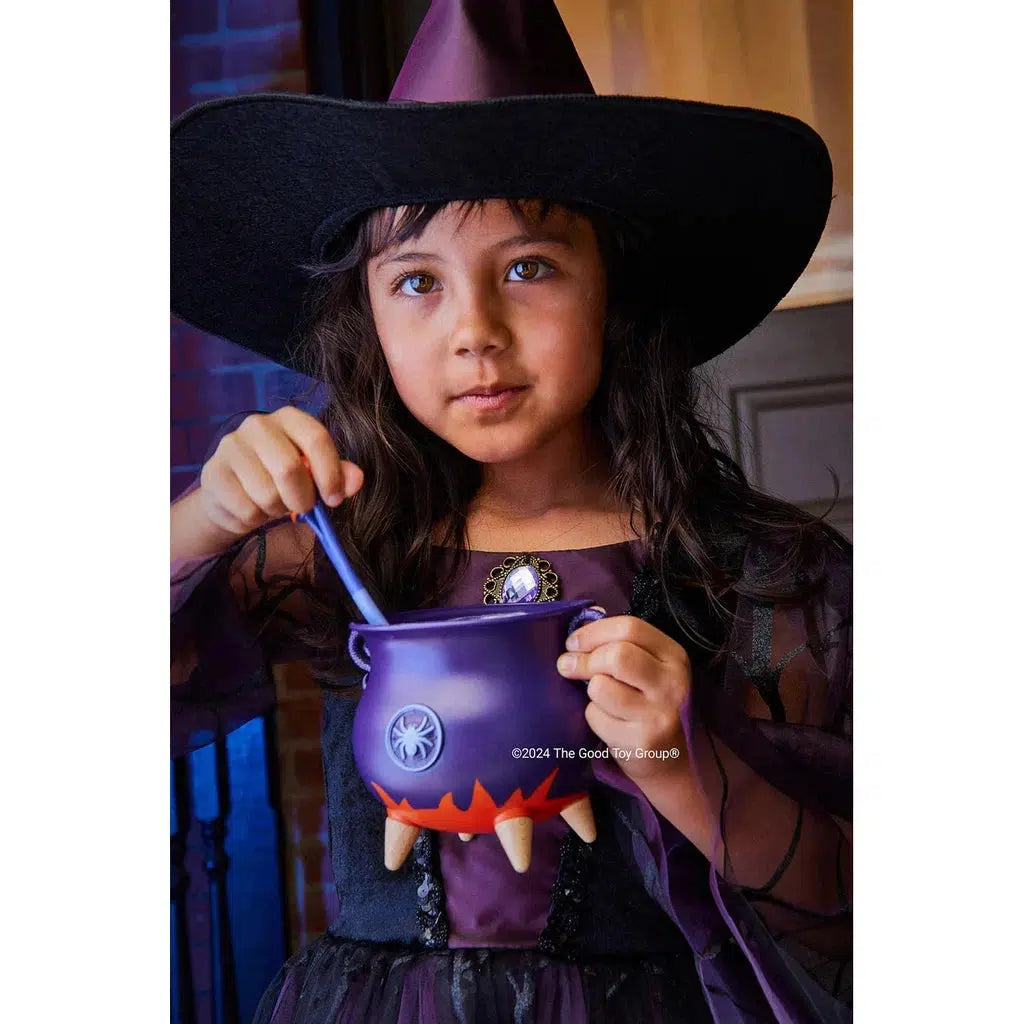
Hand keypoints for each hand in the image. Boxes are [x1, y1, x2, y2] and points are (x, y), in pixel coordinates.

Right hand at [197, 406, 363, 536]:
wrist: (234, 495)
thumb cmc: (280, 480)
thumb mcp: (314, 476)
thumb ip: (338, 476)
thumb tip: (357, 480)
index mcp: (289, 418)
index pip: (316, 439)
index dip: (329, 474)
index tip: (333, 500)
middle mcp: (257, 425)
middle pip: (290, 469)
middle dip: (303, 499)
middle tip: (303, 507)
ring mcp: (231, 446)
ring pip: (267, 494)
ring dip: (277, 510)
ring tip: (273, 503)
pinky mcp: (213, 473)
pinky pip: (246, 509)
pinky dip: (256, 519)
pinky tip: (252, 507)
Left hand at [556, 615, 689, 782]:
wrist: (674, 761)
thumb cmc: (652, 705)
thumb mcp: (650, 669)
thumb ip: (622, 646)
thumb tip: (579, 631)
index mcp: (674, 656)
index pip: (630, 628)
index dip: (593, 632)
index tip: (573, 643)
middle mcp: (672, 684)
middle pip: (616, 656)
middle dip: (585, 659)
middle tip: (568, 666)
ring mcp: (658, 714)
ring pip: (601, 687)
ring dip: (591, 691)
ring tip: (600, 698)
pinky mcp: (641, 742)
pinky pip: (596, 717)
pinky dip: (594, 716)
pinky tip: (609, 721)